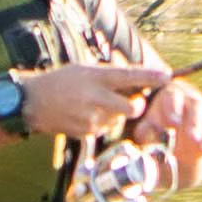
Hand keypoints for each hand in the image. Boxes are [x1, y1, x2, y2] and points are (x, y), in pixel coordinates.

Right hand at [19, 61, 165, 139]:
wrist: (34, 102)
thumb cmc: (62, 81)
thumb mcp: (85, 69)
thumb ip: (110, 75)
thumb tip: (137, 79)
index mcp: (96, 76)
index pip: (130, 76)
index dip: (151, 76)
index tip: (167, 76)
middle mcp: (95, 97)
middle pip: (132, 107)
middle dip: (137, 105)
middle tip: (132, 100)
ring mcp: (91, 118)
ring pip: (119, 119)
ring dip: (116, 113)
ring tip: (96, 104)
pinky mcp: (87, 132)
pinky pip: (106, 128)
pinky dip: (102, 122)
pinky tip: (86, 114)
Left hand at [133, 76, 201, 186]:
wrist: (169, 149)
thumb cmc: (151, 135)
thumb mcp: (144, 133)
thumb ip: (146, 132)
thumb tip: (149, 133)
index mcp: (169, 96)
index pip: (172, 96)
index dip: (173, 108)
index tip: (173, 122)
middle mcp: (190, 101)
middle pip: (196, 106)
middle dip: (195, 122)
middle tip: (193, 137)